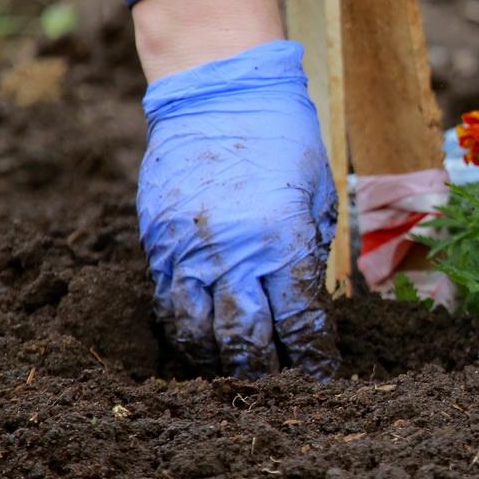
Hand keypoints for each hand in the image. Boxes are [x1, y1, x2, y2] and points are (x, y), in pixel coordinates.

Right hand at [136, 40, 339, 378]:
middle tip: (276, 387)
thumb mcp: (316, 195)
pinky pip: (167, 303)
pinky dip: (183, 331)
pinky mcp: (158, 241)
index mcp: (286, 241)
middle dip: (265, 374)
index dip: (312, 359)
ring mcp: (190, 250)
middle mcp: (236, 253)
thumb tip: (306, 304)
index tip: (320, 376)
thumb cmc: (283, 139)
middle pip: (246, 342)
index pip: (301, 324)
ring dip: (218, 362)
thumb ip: (309, 252)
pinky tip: (199, 339)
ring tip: (234, 373)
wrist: (219, 91)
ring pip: (196, 333)